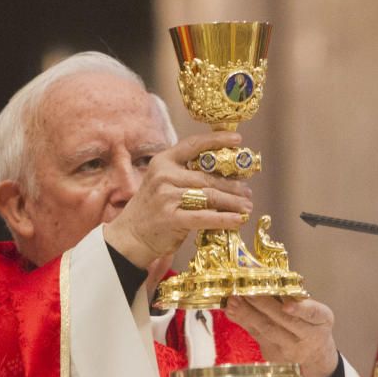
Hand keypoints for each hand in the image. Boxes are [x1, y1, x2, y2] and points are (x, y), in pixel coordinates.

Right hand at [104, 132, 253, 267]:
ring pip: (210, 196)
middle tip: (248, 191)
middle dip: (232, 184)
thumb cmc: (153, 209)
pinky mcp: (171, 218)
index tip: (238, 140)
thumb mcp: (163, 183)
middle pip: (207, 176)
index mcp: (163, 162)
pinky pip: (205, 217)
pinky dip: (225, 219)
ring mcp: (166, 197)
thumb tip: (225, 174)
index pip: (193, 145)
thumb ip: (186, 175)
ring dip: (233, 202)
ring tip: (247, 206)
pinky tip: (239, 220)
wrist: (130, 236)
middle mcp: (164, 175)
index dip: (217, 140)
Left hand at [224, 296, 339, 376]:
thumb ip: (292, 295)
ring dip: (248, 314)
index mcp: (322, 320)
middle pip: (285, 321)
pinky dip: (242, 321)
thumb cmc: (309, 323)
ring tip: (234, 300)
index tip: (286, 305)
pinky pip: (256, 336)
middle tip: (247, 291)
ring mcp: (290, 349)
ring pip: (268, 330)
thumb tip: (262, 274)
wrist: (314, 356)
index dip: (300, 309)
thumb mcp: (312, 310)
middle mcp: (308, 336)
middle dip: (264, 305)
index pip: (313, 314)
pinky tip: (231, 310)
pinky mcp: (274, 356)